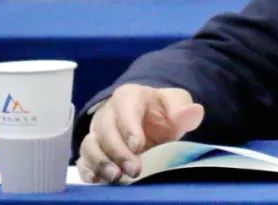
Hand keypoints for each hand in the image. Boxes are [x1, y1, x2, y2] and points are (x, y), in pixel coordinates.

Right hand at [77, 85, 203, 183]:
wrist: (150, 119)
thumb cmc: (162, 112)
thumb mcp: (176, 106)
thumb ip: (184, 110)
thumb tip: (194, 111)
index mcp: (129, 96)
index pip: (125, 109)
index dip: (129, 127)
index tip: (138, 146)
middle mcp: (108, 112)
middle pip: (106, 130)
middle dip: (119, 152)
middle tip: (134, 170)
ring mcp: (97, 131)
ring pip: (90, 145)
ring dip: (101, 162)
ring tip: (116, 177)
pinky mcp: (92, 150)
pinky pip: (83, 159)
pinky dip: (88, 170)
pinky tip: (97, 180)